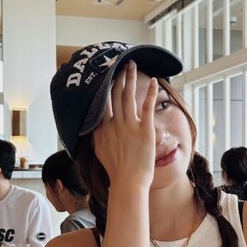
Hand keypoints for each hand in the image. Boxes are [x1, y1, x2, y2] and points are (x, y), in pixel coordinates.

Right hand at [93, 60, 158, 189]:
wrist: (128, 182)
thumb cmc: (116, 171)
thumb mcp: (100, 151)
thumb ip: (97, 137)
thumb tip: (93, 128)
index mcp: (103, 129)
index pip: (103, 103)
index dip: (105, 87)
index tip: (106, 76)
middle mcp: (115, 124)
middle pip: (115, 95)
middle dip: (118, 78)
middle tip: (120, 65)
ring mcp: (129, 126)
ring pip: (128, 96)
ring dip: (130, 79)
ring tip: (132, 66)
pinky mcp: (145, 130)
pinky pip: (147, 107)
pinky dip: (150, 93)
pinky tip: (154, 82)